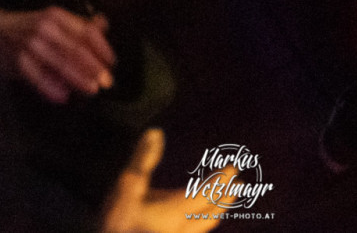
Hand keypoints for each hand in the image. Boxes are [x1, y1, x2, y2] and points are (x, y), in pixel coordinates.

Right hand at [0, 5, 115, 103]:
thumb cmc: (28, 27)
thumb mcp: (52, 20)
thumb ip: (77, 25)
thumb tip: (103, 24)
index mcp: (56, 16)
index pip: (85, 31)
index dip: (101, 48)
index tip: (111, 62)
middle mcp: (44, 28)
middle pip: (75, 49)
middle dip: (93, 67)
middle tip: (106, 82)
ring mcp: (30, 45)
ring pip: (60, 64)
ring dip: (78, 78)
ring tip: (91, 90)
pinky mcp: (17, 62)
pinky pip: (38, 78)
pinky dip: (51, 88)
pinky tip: (63, 98)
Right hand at [100, 129, 224, 232]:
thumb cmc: (117, 225)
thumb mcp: (126, 188)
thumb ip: (142, 161)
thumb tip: (156, 133)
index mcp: (176, 211)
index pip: (206, 192)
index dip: (221, 180)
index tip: (234, 168)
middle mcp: (182, 229)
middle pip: (210, 213)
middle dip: (224, 198)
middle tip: (239, 187)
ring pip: (202, 228)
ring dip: (214, 214)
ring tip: (221, 206)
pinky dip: (200, 225)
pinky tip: (194, 226)